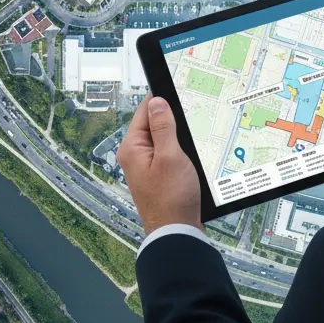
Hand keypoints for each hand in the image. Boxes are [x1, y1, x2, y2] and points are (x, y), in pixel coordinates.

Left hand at [118, 94, 201, 234]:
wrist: (176, 233)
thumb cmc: (172, 198)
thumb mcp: (170, 156)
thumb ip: (163, 126)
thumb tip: (157, 100)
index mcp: (132, 147)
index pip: (145, 111)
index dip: (162, 99)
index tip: (178, 89)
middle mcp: (134, 155)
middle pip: (153, 123)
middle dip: (172, 118)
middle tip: (191, 114)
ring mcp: (145, 165)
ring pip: (162, 138)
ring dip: (177, 135)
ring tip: (192, 134)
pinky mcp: (157, 174)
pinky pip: (166, 152)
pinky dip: (178, 149)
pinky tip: (190, 152)